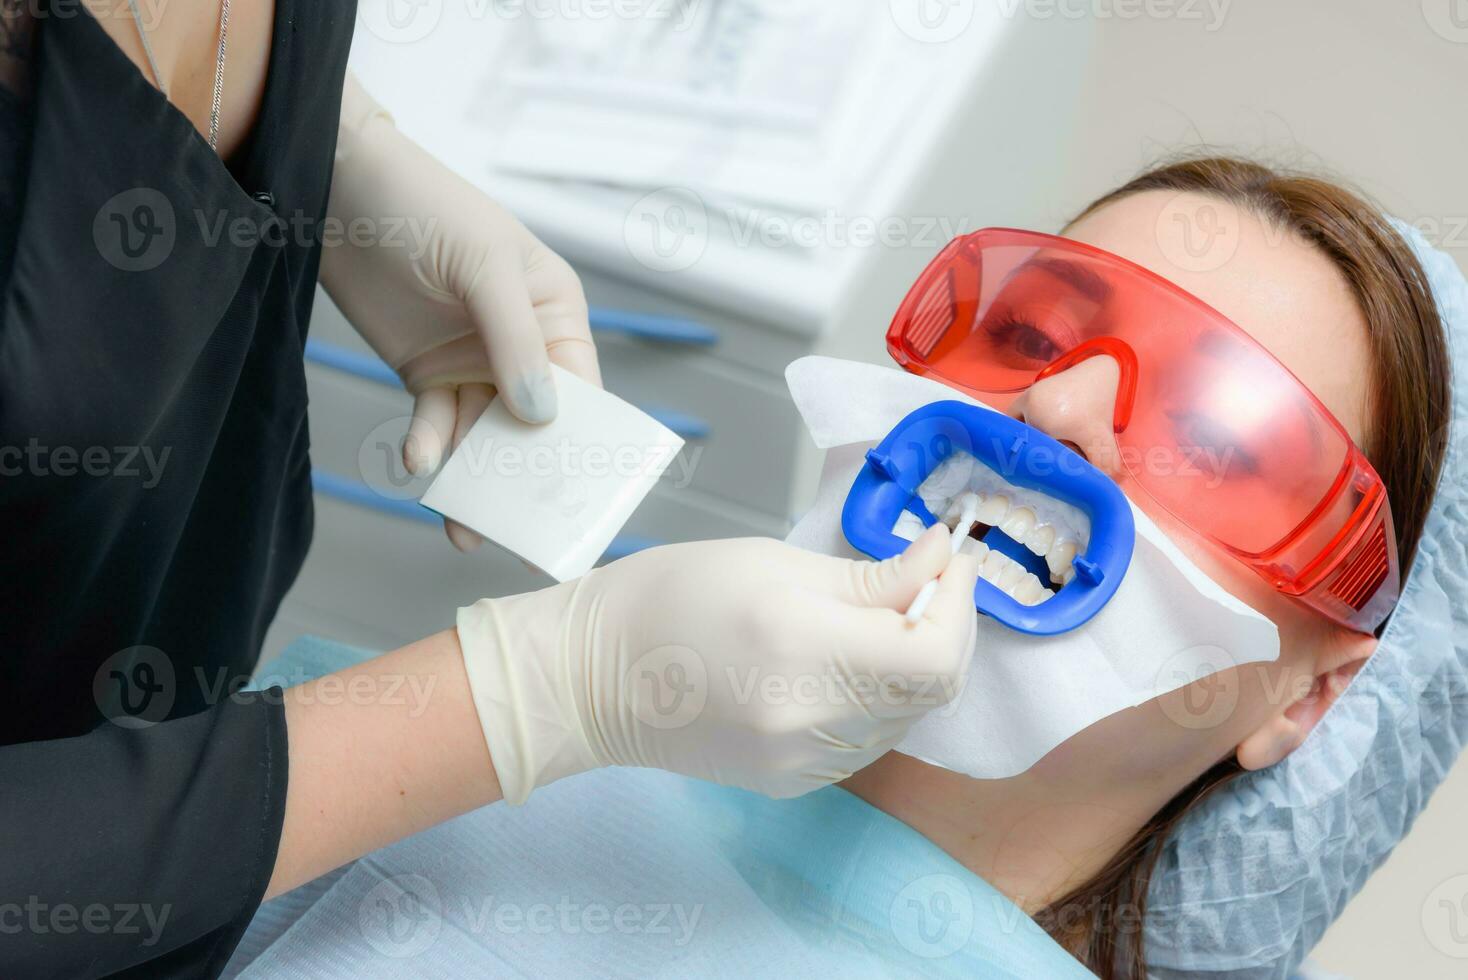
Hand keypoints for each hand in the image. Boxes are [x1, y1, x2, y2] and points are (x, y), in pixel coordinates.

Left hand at [319, 74, 600, 551]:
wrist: (336, 189)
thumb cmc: (425, 206)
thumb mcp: (484, 266)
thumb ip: (515, 340)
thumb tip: (543, 416)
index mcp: (555, 313)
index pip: (582, 389)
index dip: (582, 441)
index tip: (578, 495)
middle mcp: (521, 346)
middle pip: (535, 425)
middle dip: (527, 475)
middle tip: (521, 533)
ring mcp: (472, 362)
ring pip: (484, 435)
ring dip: (475, 478)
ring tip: (464, 526)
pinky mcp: (426, 373)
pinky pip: (436, 423)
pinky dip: (430, 446)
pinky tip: (420, 462)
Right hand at [455, 526, 982, 802]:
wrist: (592, 677)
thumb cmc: (671, 596)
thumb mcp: (774, 562)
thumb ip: (871, 576)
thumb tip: (940, 560)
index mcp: (804, 650)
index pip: (935, 656)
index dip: (960, 606)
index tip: (949, 562)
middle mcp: (811, 720)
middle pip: (933, 692)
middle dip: (948, 629)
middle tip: (930, 581)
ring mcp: (803, 762)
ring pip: (907, 719)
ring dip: (916, 666)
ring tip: (886, 617)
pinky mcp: (794, 782)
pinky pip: (869, 741)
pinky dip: (879, 698)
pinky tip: (849, 662)